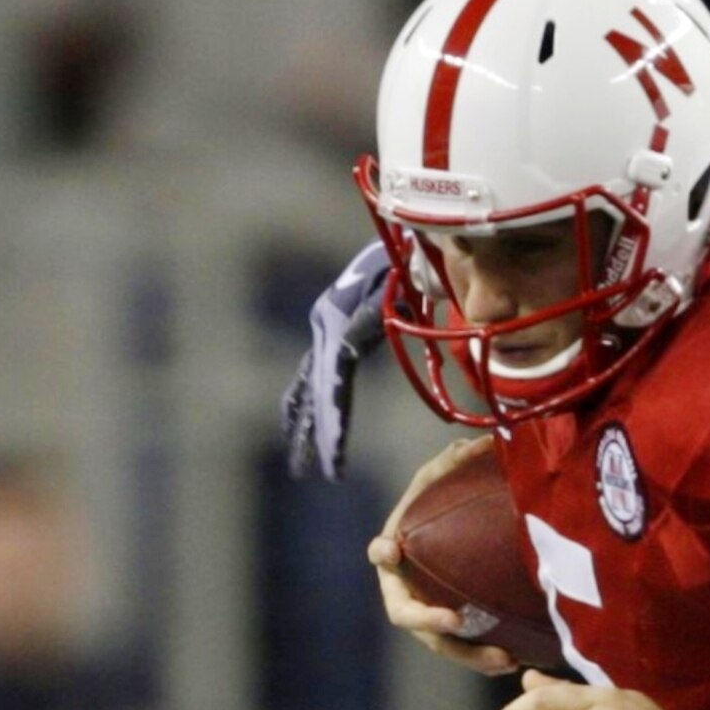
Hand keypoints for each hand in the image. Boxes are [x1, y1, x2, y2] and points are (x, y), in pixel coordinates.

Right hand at [282, 242, 393, 480]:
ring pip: (306, 390)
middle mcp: (322, 331)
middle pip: (318, 392)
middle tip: (327, 472)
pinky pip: (310, 380)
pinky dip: (303, 407)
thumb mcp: (398, 279)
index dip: (333, 416)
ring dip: (304, 429)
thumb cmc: (402, 259)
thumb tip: (412, 310)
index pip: (333, 381)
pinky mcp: (329, 337)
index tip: (337, 449)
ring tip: (301, 468)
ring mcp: (322, 334)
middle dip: (322, 434)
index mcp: (336, 324)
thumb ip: (400, 300)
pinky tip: (297, 434)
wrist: (392, 238)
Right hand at [369, 438, 515, 675]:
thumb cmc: (441, 510)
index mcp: (396, 554)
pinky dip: (488, 660)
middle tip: (455, 620)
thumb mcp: (444, 482)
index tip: (389, 549)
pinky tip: (518, 662)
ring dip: (469, 655)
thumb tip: (471, 443)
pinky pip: (466, 653)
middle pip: (406, 614)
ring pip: (440, 644)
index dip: (383, 553)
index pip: (381, 554)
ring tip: (503, 660)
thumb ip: (451, 465)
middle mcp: (405, 591)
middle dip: (428, 621)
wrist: (458, 542)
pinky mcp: (452, 636)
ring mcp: (426, 617)